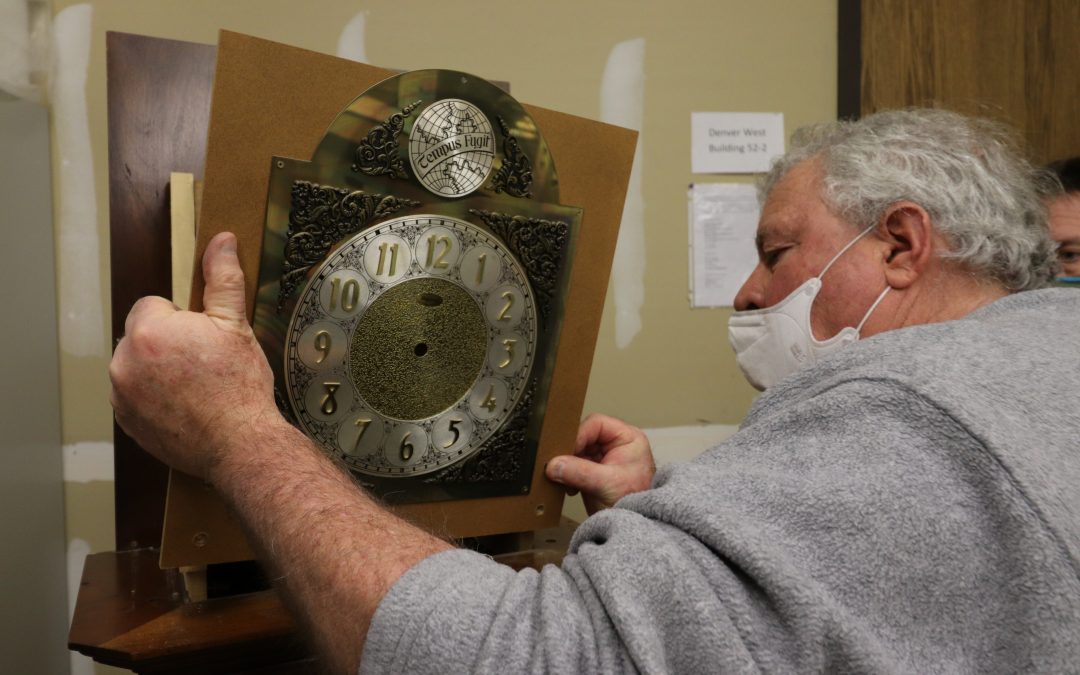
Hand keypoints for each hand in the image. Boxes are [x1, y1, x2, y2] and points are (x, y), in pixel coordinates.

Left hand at [109, 232, 278, 479]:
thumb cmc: (239, 386)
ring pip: (136, 366)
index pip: (153, 305)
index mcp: (148, 332)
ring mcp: (121, 396)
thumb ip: (222, 279)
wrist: (239, 444)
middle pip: (141, 336)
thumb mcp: (235, 326)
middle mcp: (124, 363)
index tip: (204, 340)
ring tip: (196, 388)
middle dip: (167, 344)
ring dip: (158, 371)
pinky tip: (185, 407)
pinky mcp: (126, 422)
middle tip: (203, 364)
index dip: (183, 319)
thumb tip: (222, 241)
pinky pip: (135, 397)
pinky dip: (154, 399)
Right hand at [545, 413, 655, 514]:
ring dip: (567, 465)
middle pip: (583, 437)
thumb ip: (580, 472)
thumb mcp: (607, 484)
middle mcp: (615, 445)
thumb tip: (554, 464)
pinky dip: (567, 476)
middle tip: (558, 464)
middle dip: (570, 452)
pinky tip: (568, 488)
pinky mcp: (593, 473)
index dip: (579, 435)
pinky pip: (574, 467)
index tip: (565, 450)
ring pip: (576, 452)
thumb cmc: (636, 503)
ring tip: (564, 479)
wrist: (636, 528)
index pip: (596, 424)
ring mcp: (603, 459)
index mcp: (627, 438)